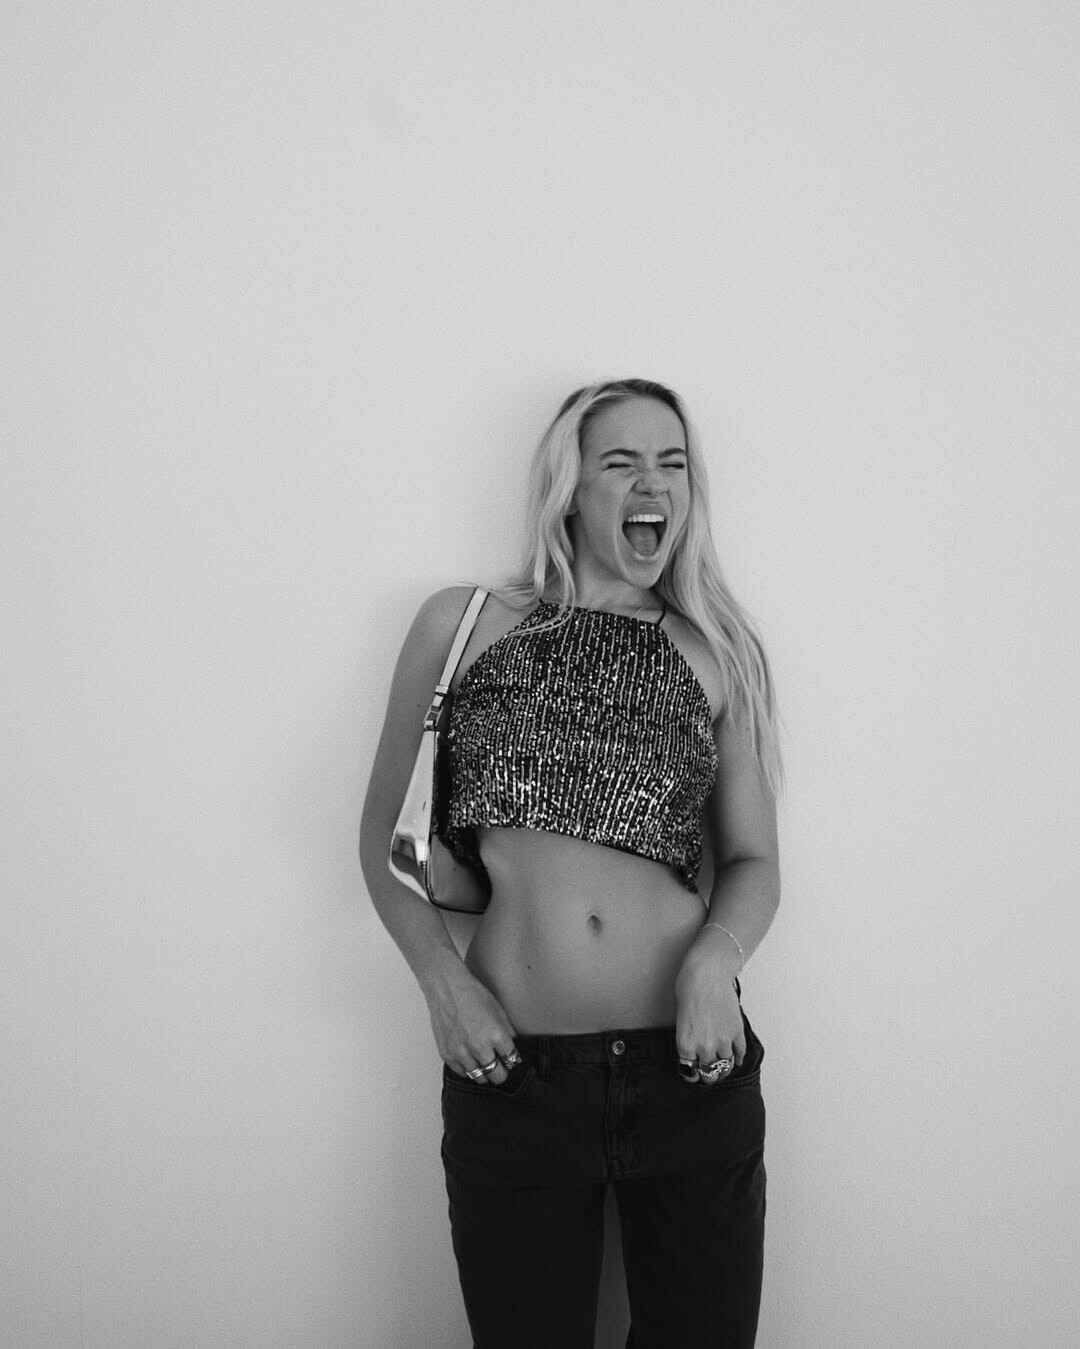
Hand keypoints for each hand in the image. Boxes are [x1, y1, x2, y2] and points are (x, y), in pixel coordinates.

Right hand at [426, 965, 517, 1085]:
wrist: (447, 988)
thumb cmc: (471, 994)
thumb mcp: (498, 1009)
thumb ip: (507, 1030)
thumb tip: (511, 1044)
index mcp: (496, 1035)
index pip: (512, 1059)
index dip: (513, 1060)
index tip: (511, 1059)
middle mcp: (479, 1048)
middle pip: (497, 1075)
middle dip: (502, 1072)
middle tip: (502, 1068)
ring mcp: (461, 1053)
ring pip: (479, 1077)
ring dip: (485, 1073)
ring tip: (486, 1067)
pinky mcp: (447, 1054)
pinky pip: (461, 1072)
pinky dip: (467, 1069)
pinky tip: (470, 1062)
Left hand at [673, 935, 745, 1082]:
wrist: (707, 973)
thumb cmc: (688, 988)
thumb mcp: (679, 1017)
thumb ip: (687, 1037)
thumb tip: (693, 1048)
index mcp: (685, 1045)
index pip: (690, 1072)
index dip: (692, 1075)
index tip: (694, 1074)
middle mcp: (704, 1047)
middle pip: (709, 1074)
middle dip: (709, 1075)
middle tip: (709, 1074)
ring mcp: (723, 1041)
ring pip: (725, 1065)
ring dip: (724, 1067)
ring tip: (722, 1067)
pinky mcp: (737, 1032)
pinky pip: (740, 1052)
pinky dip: (738, 1057)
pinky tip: (736, 1059)